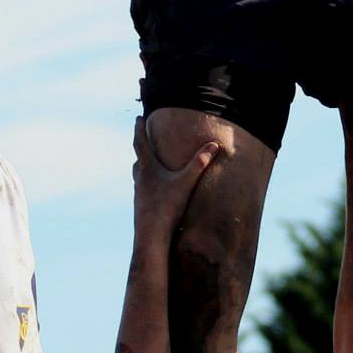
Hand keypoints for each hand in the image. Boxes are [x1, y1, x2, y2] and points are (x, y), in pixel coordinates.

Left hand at [130, 117, 217, 245]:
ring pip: (138, 174)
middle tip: (142, 137)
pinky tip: (153, 191)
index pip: (141, 143)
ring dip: (142, 166)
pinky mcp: (141, 206)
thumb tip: (214, 144)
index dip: (140, 129)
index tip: (139, 118)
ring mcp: (139, 193)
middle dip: (141, 146)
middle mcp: (140, 178)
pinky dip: (147, 183)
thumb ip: (200, 162)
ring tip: (145, 163)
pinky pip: (143, 189)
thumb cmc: (168, 206)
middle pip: (138, 158)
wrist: (151, 235)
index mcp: (148, 168)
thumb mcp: (187, 182)